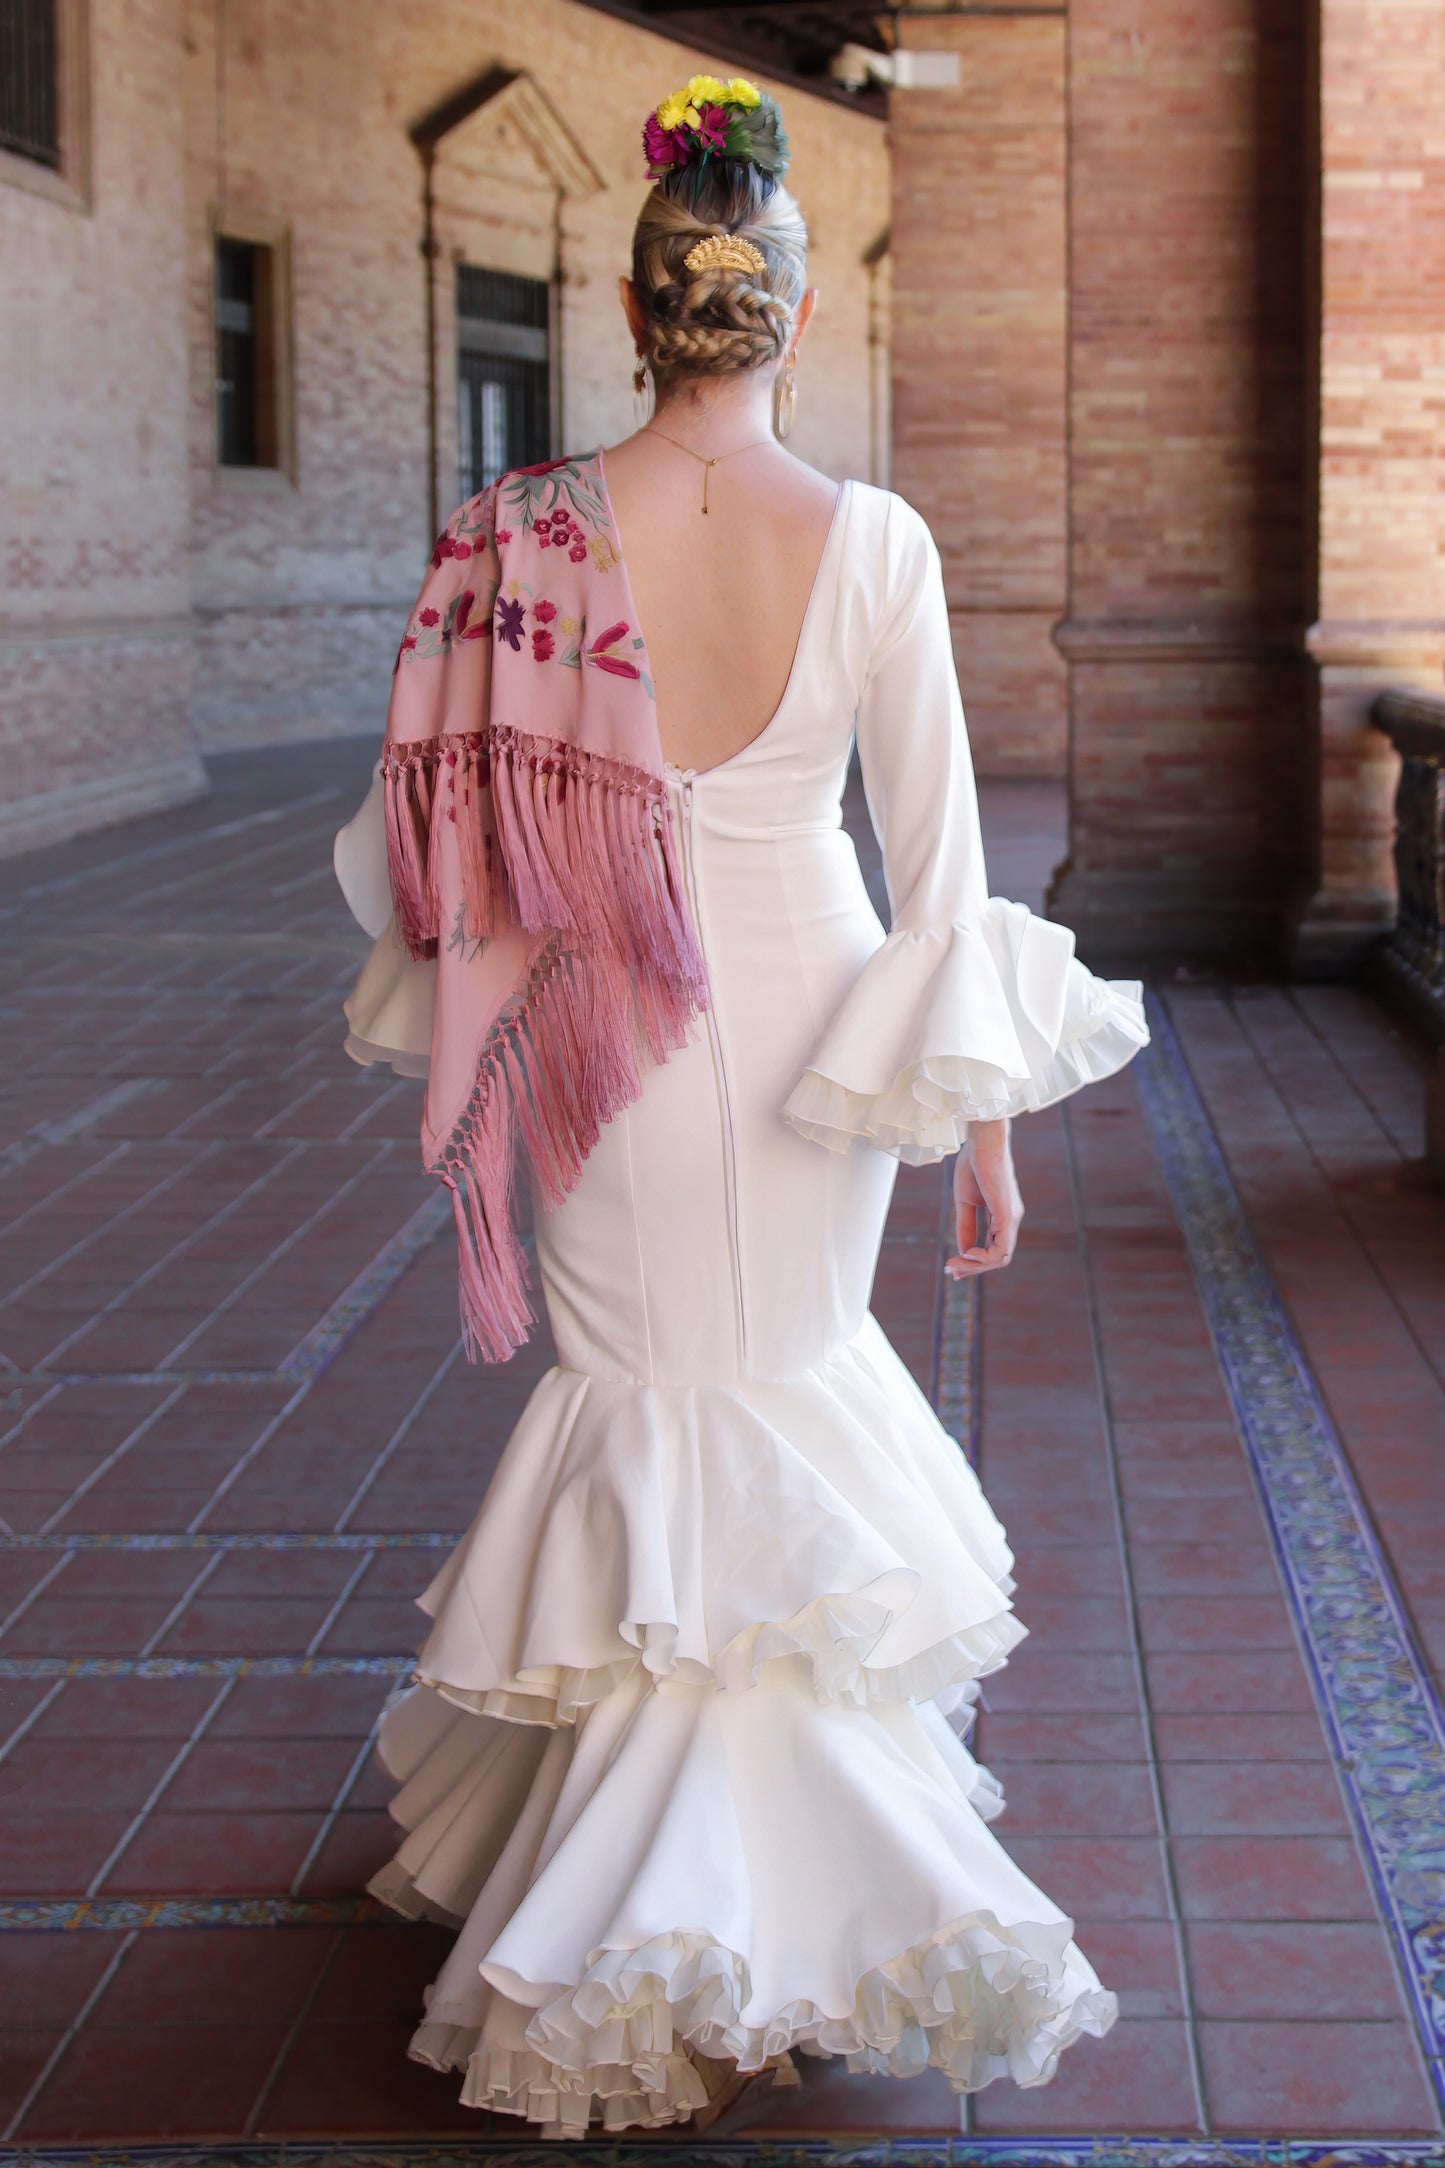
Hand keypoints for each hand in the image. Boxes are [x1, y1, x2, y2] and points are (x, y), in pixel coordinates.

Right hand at [947, 1119, 1022, 1278]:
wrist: (983, 1142)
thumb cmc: (974, 1165)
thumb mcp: (965, 1202)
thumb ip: (966, 1226)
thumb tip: (963, 1252)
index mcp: (1001, 1216)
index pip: (992, 1248)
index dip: (972, 1262)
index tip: (951, 1266)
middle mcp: (1010, 1220)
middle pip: (997, 1258)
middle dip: (973, 1268)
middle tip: (951, 1272)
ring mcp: (1011, 1218)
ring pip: (1000, 1257)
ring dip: (976, 1266)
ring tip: (955, 1263)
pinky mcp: (1007, 1214)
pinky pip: (1001, 1248)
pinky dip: (983, 1257)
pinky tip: (967, 1252)